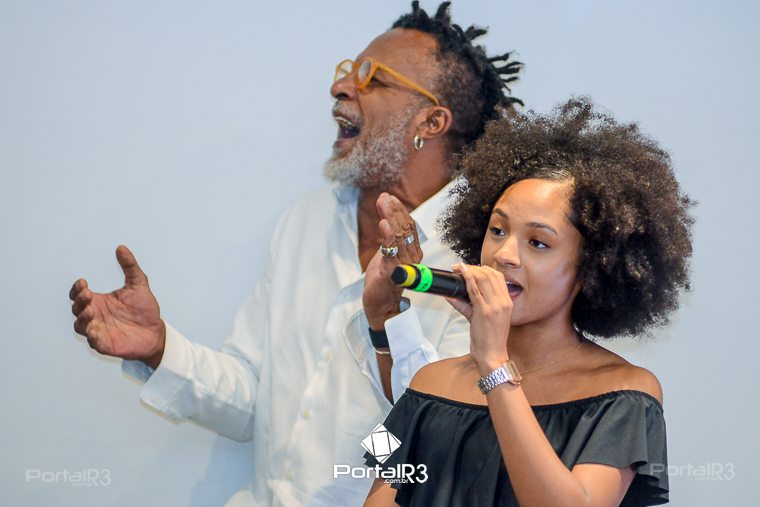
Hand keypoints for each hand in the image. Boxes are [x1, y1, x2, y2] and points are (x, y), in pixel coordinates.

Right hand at [70, 245, 165, 367]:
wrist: (156, 331)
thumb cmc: (145, 310)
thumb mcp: (139, 285)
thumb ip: (130, 267)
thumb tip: (121, 248)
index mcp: (99, 301)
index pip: (79, 294)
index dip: (77, 289)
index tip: (84, 282)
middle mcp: (95, 315)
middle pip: (76, 308)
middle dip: (79, 301)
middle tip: (88, 294)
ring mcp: (98, 330)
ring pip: (80, 326)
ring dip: (82, 318)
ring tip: (91, 310)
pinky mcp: (104, 344)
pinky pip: (93, 342)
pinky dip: (91, 337)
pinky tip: (94, 331)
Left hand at [363, 193, 422, 329]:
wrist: (380, 305)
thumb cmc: (384, 281)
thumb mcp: (387, 254)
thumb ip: (390, 239)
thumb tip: (388, 218)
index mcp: (412, 252)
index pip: (409, 226)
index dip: (399, 210)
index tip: (389, 197)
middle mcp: (412, 257)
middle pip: (405, 228)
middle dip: (393, 210)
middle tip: (384, 197)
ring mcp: (403, 265)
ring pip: (399, 236)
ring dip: (390, 217)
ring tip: (383, 203)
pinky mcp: (391, 273)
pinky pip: (391, 252)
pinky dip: (388, 237)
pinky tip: (383, 223)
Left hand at [447, 264, 511, 374]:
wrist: (493, 356)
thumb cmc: (489, 339)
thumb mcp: (484, 318)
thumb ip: (469, 305)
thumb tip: (452, 295)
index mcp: (508, 302)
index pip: (498, 277)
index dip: (484, 269)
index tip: (471, 268)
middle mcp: (504, 302)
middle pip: (490, 275)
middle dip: (474, 267)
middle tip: (460, 267)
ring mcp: (495, 306)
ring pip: (482, 279)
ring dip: (468, 270)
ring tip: (457, 269)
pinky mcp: (484, 312)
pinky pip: (475, 290)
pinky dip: (467, 279)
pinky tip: (461, 273)